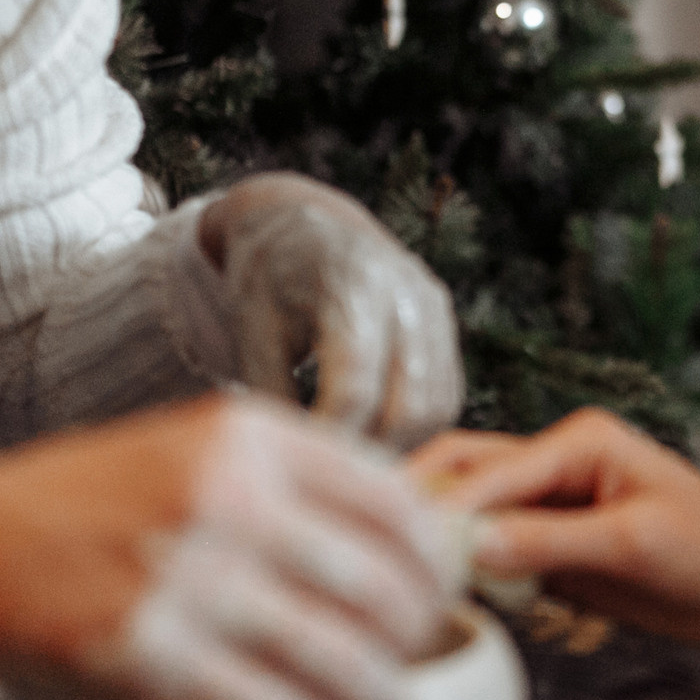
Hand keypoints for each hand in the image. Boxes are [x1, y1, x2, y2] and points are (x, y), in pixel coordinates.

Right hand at [0, 392, 452, 699]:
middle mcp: (224, 501)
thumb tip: (407, 527)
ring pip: (342, 661)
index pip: (392, 500)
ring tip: (370, 699)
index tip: (438, 584)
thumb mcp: (187, 446)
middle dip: (412, 631)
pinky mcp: (154, 664)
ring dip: (372, 693)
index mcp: (243, 437)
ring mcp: (189, 585)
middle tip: (406, 649)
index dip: (433, 557)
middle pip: (382, 587)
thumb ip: (285, 475)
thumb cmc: (85, 504)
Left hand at [200, 173, 463, 447]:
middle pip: (410, 406)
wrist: (304, 221)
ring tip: (353, 464)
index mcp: (350, 284)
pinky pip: (446, 394)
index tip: (301, 469)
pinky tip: (374, 438)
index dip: (330, 440)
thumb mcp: (253, 331)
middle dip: (371, 454)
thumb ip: (273, 397)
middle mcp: (406, 291)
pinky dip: (416, 428)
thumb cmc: (268, 277)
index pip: (354, 389)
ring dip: (400, 447)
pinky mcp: (445, 322)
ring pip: (438, 407)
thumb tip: (297, 468)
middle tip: (330, 477)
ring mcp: (434, 305)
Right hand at [413, 410, 699, 638]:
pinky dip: (471, 569)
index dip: (440, 509)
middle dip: (420, 506)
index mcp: (576, 443)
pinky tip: (444, 594)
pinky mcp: (558, 546)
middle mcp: (556, 465)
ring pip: (475, 513)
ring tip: (395, 574)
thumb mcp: (632, 545)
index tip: (400, 545)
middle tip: (374, 545)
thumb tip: (472, 545)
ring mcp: (554, 506)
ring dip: (441, 539)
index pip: (485, 471)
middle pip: (464, 473)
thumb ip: (549, 544)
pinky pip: (499, 551)